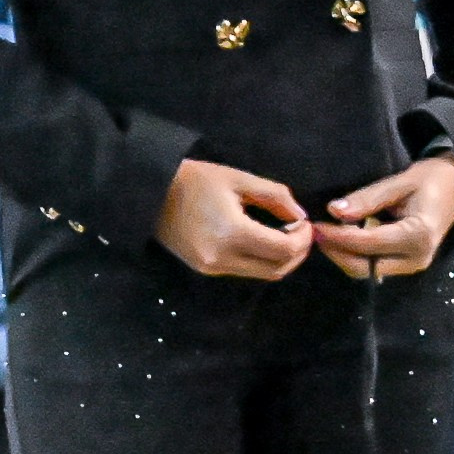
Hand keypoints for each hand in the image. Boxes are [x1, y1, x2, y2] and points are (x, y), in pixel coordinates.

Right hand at [154, 159, 312, 279]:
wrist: (149, 195)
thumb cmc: (194, 181)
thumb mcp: (238, 179)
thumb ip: (275, 196)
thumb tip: (299, 215)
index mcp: (233, 233)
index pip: (284, 249)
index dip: (303, 238)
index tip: (304, 222)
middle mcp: (223, 258)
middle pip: (277, 269)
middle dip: (297, 253)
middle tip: (299, 232)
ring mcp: (212, 267)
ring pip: (262, 274)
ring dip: (280, 259)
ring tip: (282, 236)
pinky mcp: (205, 269)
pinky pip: (244, 270)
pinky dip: (260, 259)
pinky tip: (260, 240)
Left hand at [313, 157, 453, 280]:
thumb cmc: (428, 182)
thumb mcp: (399, 183)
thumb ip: (368, 198)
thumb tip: (334, 210)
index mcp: (418, 235)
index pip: (368, 243)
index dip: (338, 236)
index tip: (316, 225)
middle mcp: (416, 258)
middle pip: (364, 266)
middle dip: (336, 252)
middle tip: (315, 233)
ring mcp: (412, 266)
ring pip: (365, 271)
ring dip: (341, 256)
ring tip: (324, 235)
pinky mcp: (405, 266)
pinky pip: (372, 267)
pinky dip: (352, 256)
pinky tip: (339, 240)